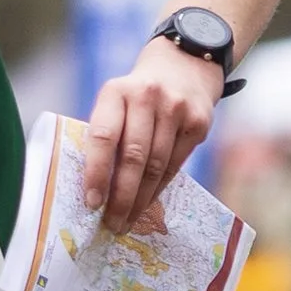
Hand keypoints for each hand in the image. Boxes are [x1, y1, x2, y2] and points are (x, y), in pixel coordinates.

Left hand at [81, 40, 223, 234]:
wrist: (184, 66)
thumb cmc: (137, 95)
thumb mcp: (115, 101)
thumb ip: (106, 134)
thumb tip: (94, 189)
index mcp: (116, 91)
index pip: (103, 137)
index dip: (97, 173)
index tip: (91, 203)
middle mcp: (147, 97)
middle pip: (133, 157)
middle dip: (121, 196)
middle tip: (111, 224)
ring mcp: (176, 109)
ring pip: (156, 166)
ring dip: (140, 199)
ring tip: (127, 220)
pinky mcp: (198, 122)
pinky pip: (175, 164)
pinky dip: (159, 188)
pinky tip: (148, 203)